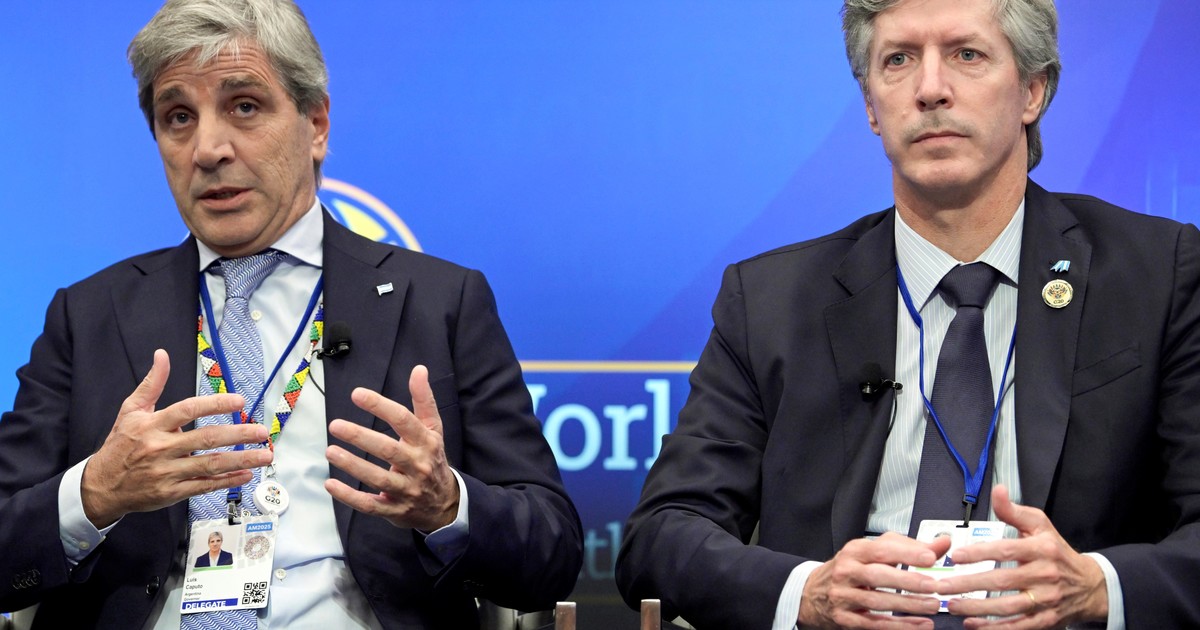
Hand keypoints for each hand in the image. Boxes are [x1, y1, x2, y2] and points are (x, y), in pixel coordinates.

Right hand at [81, 350, 272, 527]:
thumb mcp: (131, 410)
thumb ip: (152, 383)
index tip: (239, 401)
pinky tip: (246, 475)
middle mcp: (161, 448)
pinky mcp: (171, 492)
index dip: (215, 404)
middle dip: (237, 434)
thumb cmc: (120, 445)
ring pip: (210, 465)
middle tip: (261, 431)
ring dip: (240, 459)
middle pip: (205, 439)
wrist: (100, 486)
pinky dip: (227, 481)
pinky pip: (204, 486)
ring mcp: (167, 472)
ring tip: (264, 454)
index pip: (188, 410)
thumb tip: (162, 355)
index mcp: (152, 425)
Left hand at [325, 365, 459, 530]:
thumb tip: (419, 369)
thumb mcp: (434, 429)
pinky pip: (370, 505)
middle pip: (389, 450)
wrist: (445, 504)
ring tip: (330, 451)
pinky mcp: (395, 510)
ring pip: (378, 478)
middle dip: (361, 437)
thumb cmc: (433, 459)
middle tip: (335, 425)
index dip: (380, 406)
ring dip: (353, 465)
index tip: (357, 395)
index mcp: (427, 442)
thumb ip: (424, 400)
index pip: (404, 421)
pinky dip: (350, 496)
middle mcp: (418, 466)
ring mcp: (407, 490)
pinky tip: (331, 484)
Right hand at [799, 532, 950, 628]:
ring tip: (932, 606)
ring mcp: (843, 596)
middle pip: (878, 576)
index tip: (930, 557)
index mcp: (854, 551)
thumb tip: (942, 543)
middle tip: (934, 586)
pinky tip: (919, 625)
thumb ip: (909, 548)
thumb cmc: (851, 570)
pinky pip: (874, 624)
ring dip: (908, 606)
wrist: (812, 593)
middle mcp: (846, 571)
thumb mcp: (874, 553)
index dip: (906, 553)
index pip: (881, 549)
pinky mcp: (845, 619)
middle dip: (908, 581)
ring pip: (878, 602)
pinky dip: (899, 626)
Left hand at [934, 485, 1107, 628]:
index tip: (957, 555)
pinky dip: (995, 628)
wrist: (1090, 585)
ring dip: (977, 608)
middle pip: (1002, 581)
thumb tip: (997, 491)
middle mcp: (1044, 575)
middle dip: (969, 584)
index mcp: (1041, 549)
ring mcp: (1046, 600)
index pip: (1007, 550)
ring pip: (1008, 607)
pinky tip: (973, 624)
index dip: (981, 553)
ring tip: (952, 605)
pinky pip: (1018, 627)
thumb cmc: (1057, 551)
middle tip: (943, 586)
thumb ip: (1013, 511)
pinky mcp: (1046, 620)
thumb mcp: (1040, 525)